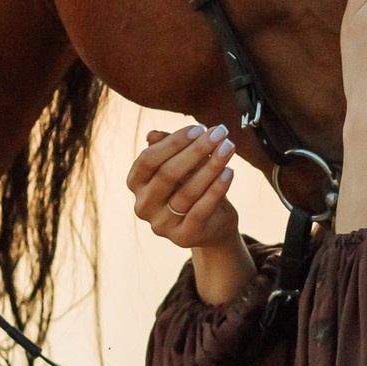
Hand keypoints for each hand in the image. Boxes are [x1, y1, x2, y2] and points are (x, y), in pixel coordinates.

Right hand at [126, 124, 240, 249]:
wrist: (213, 224)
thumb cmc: (193, 185)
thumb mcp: (182, 164)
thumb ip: (169, 149)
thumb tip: (153, 135)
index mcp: (136, 184)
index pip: (148, 160)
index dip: (173, 142)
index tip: (199, 128)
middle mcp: (143, 206)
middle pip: (167, 174)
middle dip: (196, 150)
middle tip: (220, 133)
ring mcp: (161, 224)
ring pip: (187, 192)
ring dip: (211, 166)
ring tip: (229, 148)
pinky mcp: (183, 237)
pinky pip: (201, 210)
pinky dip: (216, 189)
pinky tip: (230, 172)